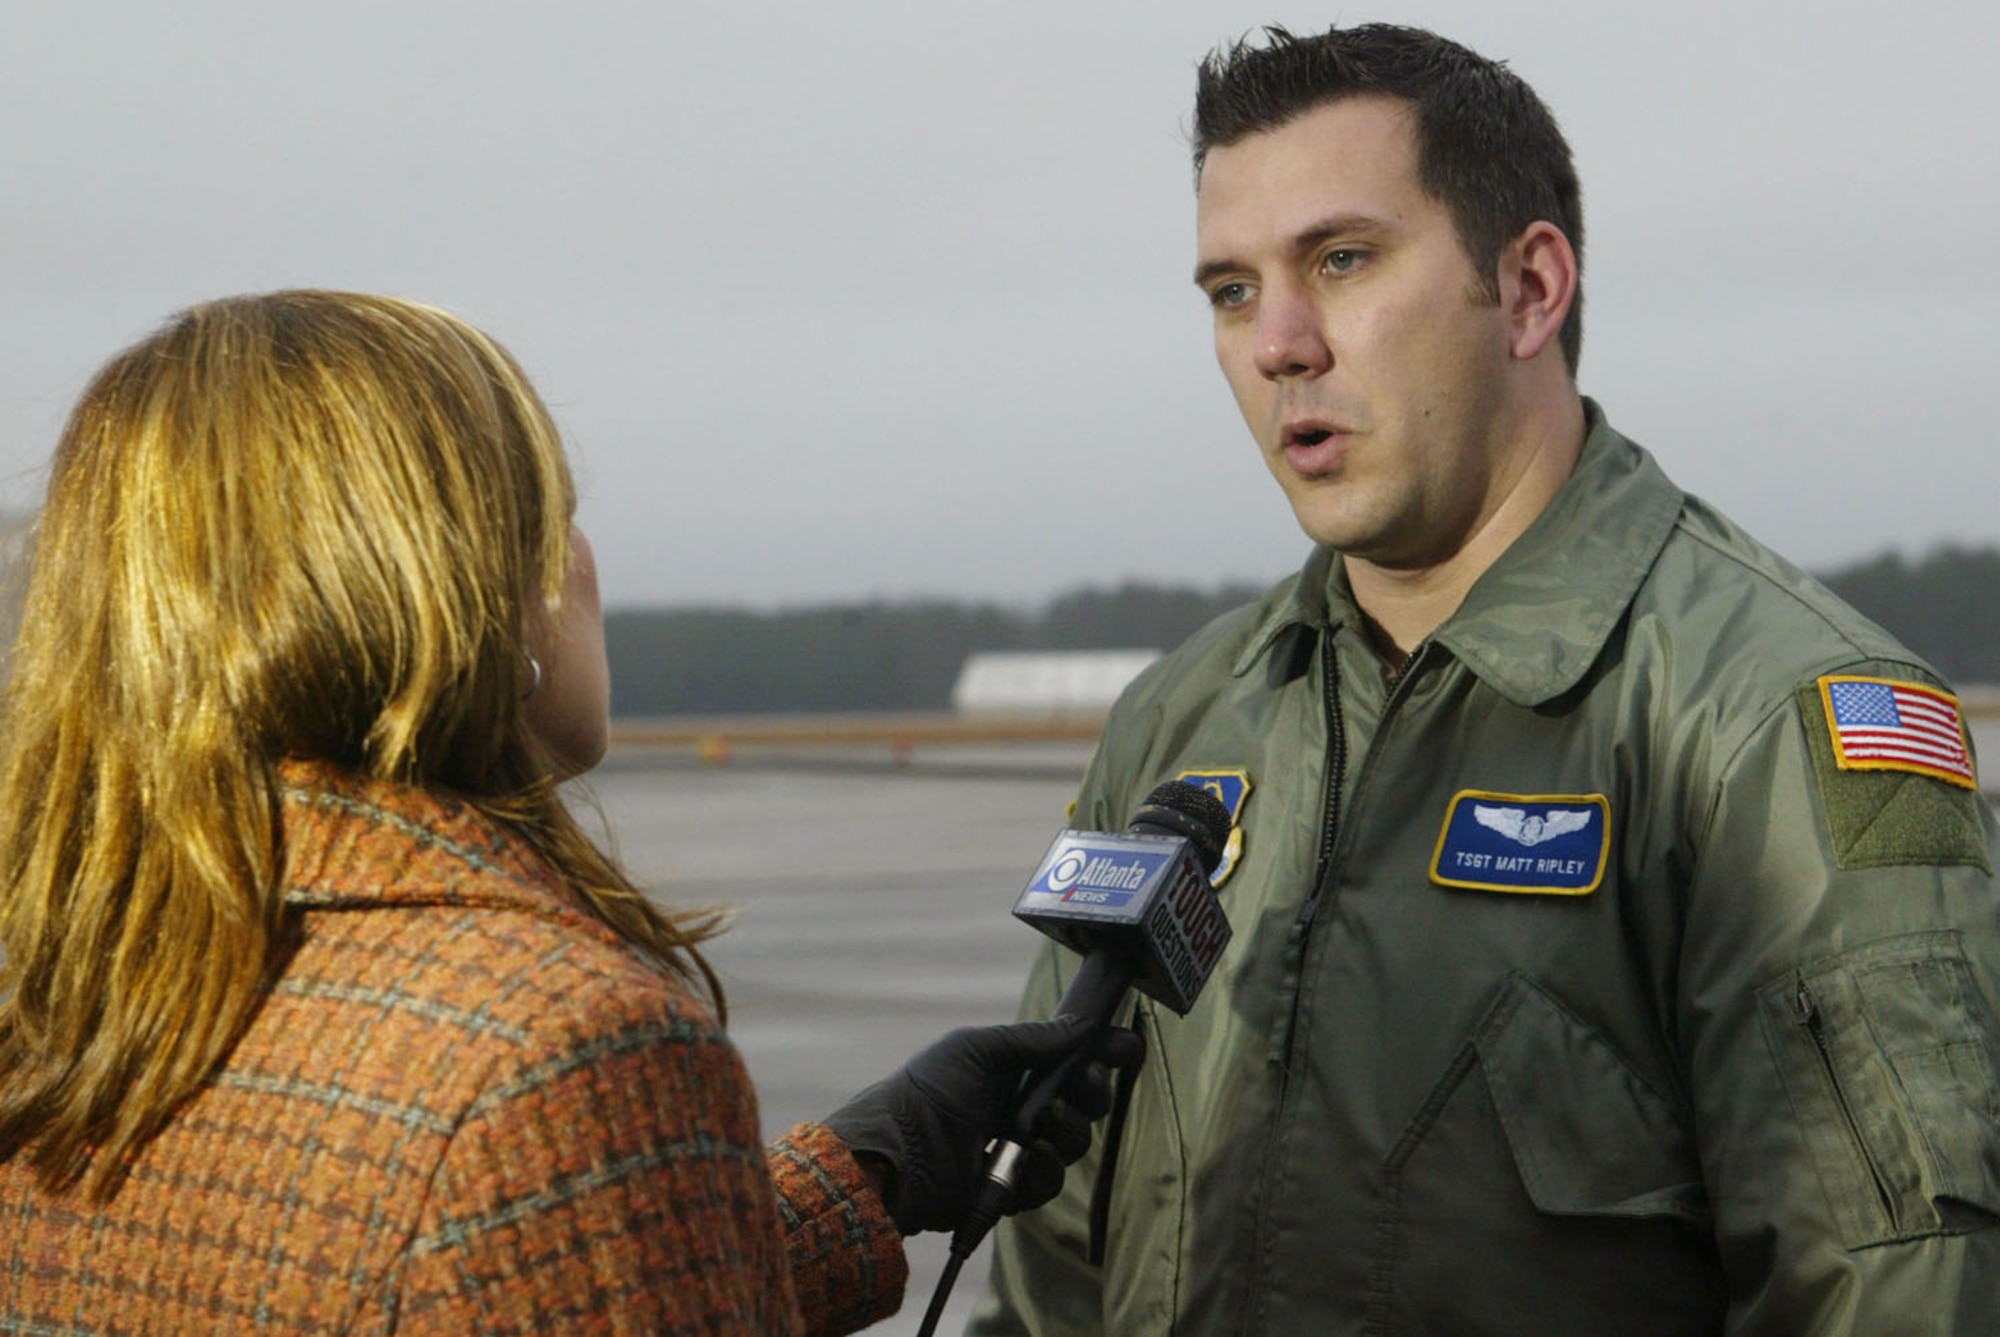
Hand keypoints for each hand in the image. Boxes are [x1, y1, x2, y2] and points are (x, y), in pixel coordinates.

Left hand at [821, 1014, 1142, 1234]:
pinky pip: (1050, 1180)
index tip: (1127, 1048)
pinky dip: (1046, 1168)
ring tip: (1044, 1124)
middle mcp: (1021, 1107)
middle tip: (1086, 1079)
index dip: (1104, 1054)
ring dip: (1070, 1129)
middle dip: (1093, 1090)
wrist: (899, 1154)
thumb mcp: (976, 1049)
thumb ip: (1031, 1039)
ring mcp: (1018, 1150)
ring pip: (1075, 1141)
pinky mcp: (1012, 1190)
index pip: (1072, 1060)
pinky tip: (1031, 1156)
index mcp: (1013, 1069)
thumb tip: (1080, 1026)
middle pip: (1084, 1101)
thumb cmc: (929, 1091)